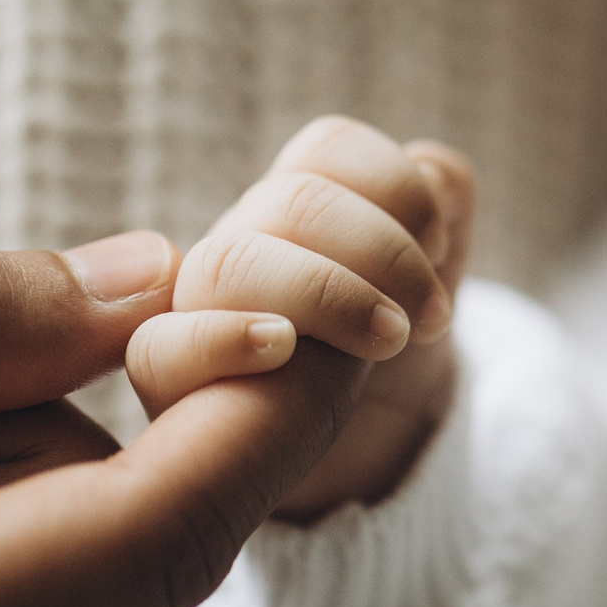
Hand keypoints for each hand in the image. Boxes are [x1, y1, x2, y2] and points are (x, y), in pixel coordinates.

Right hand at [126, 116, 477, 520]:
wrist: (360, 455)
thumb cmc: (387, 353)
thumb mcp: (433, 282)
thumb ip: (444, 217)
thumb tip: (434, 169)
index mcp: (303, 208)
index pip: (329, 151)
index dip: (394, 185)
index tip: (439, 244)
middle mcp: (246, 245)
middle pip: (294, 200)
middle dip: (385, 252)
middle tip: (431, 315)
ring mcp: (201, 309)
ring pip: (232, 261)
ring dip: (329, 294)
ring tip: (391, 339)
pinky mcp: (175, 382)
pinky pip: (161, 348)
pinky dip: (224, 339)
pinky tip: (284, 348)